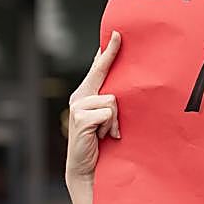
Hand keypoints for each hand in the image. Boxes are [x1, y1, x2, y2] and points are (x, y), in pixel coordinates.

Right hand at [66, 31, 120, 203]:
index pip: (98, 69)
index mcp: (86, 95)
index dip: (107, 51)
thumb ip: (112, 104)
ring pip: (112, 99)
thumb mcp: (107, 121)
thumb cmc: (100, 144)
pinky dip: (110, 126)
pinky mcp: (81, 118)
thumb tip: (124, 91)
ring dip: (115, 119)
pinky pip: (108, 112)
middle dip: (110, 55)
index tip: (117, 34)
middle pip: (102, 72)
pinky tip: (102, 137)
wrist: (87, 169)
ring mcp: (78, 107)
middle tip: (119, 35)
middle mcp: (79, 97)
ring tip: (108, 133)